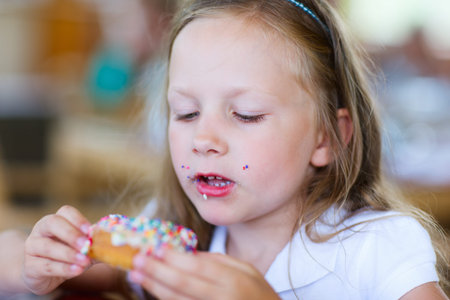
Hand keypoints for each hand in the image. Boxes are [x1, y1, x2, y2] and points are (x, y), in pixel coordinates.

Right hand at [22, 205, 91, 294]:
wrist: (46, 276)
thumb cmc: (69, 255)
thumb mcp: (84, 247)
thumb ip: (97, 242)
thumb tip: (115, 239)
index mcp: (56, 220)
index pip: (65, 212)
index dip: (78, 219)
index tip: (90, 231)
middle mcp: (41, 230)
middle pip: (52, 223)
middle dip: (71, 234)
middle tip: (86, 245)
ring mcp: (32, 247)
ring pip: (48, 247)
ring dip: (69, 254)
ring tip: (84, 261)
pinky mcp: (30, 266)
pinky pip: (46, 265)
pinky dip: (63, 268)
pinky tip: (76, 270)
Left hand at [129, 250, 279, 299]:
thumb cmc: (259, 294)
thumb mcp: (247, 270)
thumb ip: (219, 261)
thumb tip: (188, 254)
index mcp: (234, 280)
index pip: (198, 266)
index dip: (174, 257)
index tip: (155, 248)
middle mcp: (222, 298)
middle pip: (182, 283)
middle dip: (156, 270)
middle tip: (137, 259)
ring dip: (154, 287)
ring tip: (136, 274)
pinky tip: (153, 290)